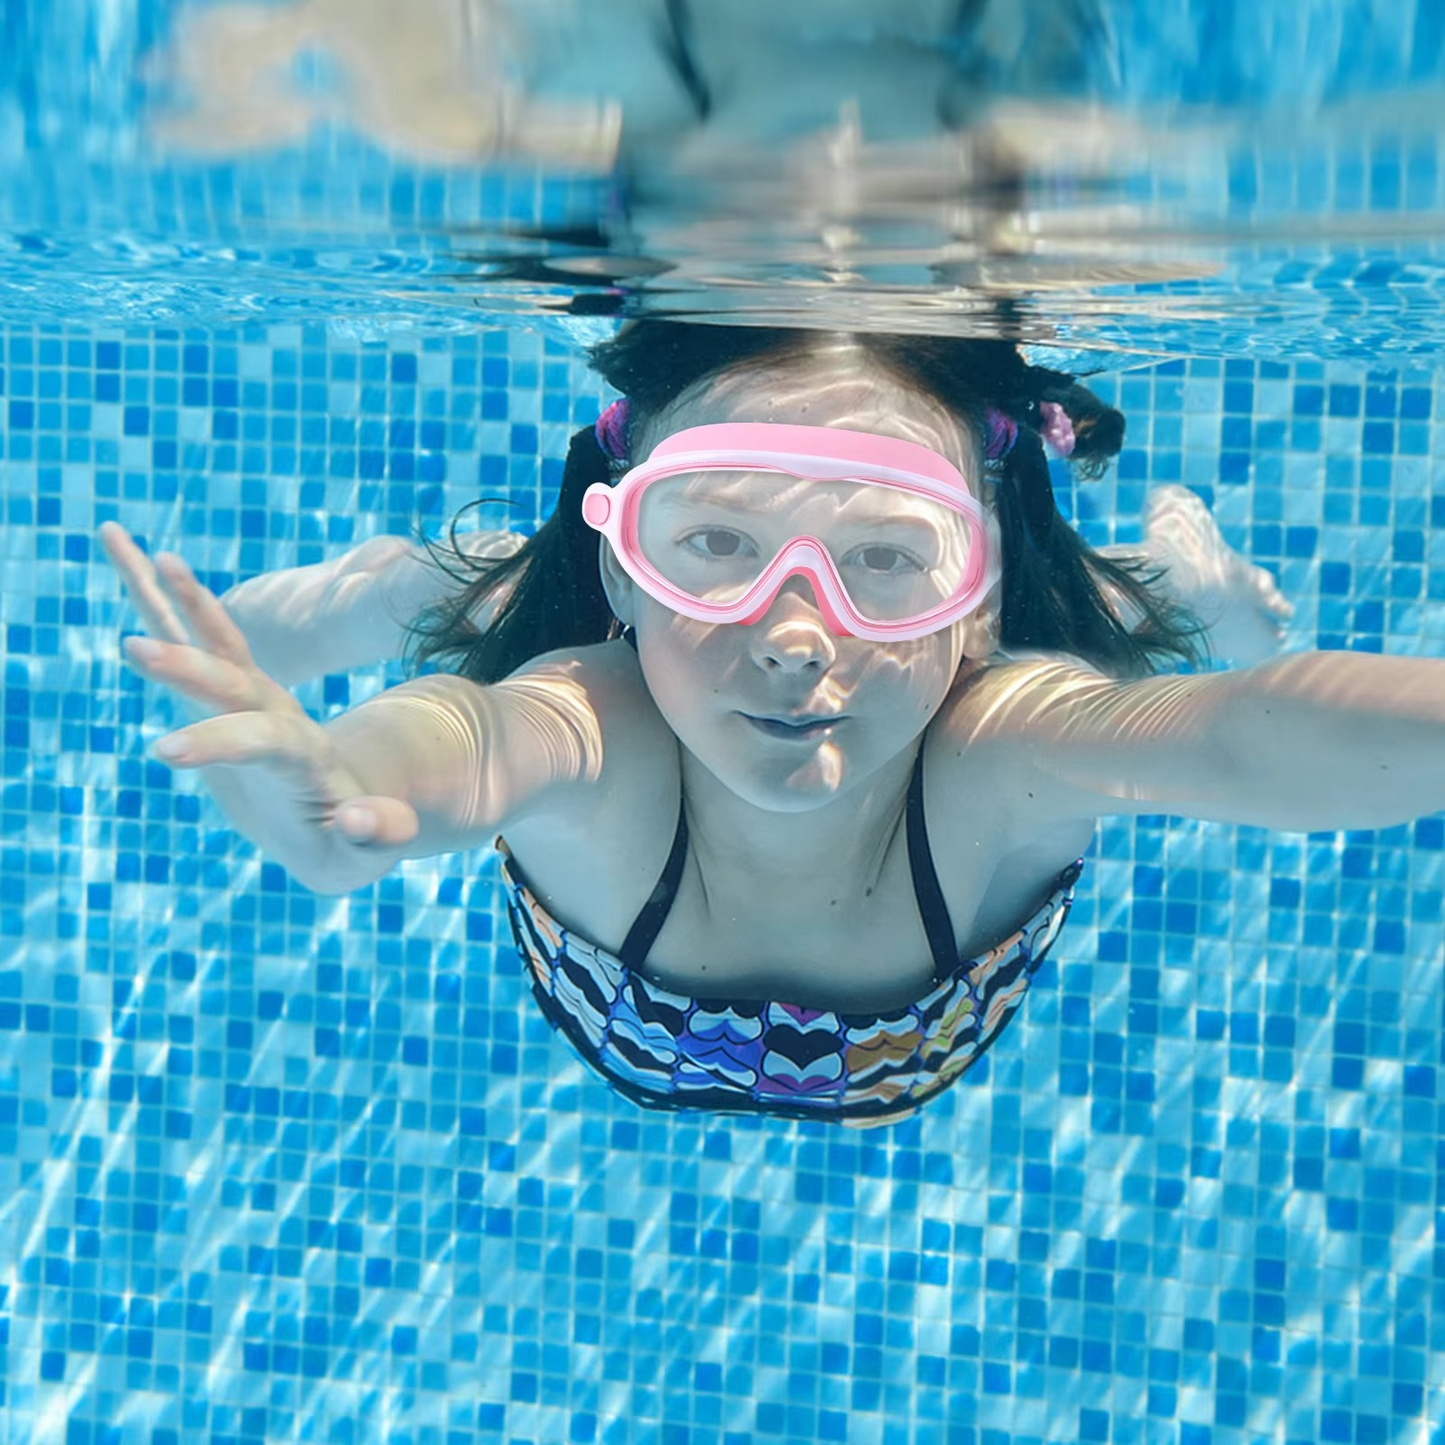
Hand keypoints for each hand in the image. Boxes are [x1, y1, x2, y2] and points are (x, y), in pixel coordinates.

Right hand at [98, 522, 418, 850]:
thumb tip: (356, 818)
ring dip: (168, 595)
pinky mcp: (224, 697)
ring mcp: (251, 698)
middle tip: (132, 649)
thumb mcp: (369, 850)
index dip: (220, 743)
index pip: (264, 739)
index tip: (165, 754)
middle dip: (186, 669)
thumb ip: (376, 832)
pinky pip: (193, 640)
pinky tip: (143, 556)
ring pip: (208, 639)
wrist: (347, 820)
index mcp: (307, 756)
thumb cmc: (352, 843)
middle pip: (233, 681)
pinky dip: (166, 600)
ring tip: (122, 540)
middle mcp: (277, 714)